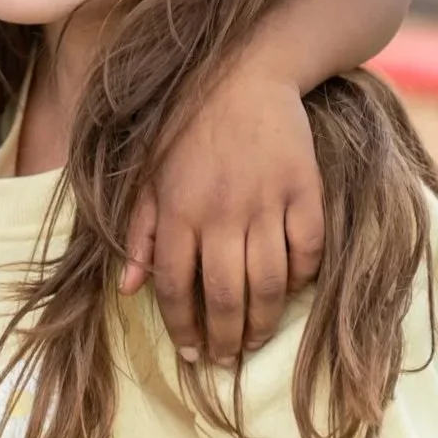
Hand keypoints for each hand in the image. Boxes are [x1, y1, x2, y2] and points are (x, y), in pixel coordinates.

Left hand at [120, 63, 324, 364]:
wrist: (242, 77)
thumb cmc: (186, 130)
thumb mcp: (148, 177)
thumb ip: (139, 233)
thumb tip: (129, 290)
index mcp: (177, 211)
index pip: (177, 286)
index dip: (183, 327)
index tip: (191, 354)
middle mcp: (220, 213)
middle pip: (226, 296)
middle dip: (226, 339)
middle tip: (227, 360)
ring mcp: (266, 203)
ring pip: (269, 284)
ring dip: (263, 322)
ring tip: (255, 340)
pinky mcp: (304, 190)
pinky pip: (308, 250)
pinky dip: (303, 277)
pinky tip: (291, 291)